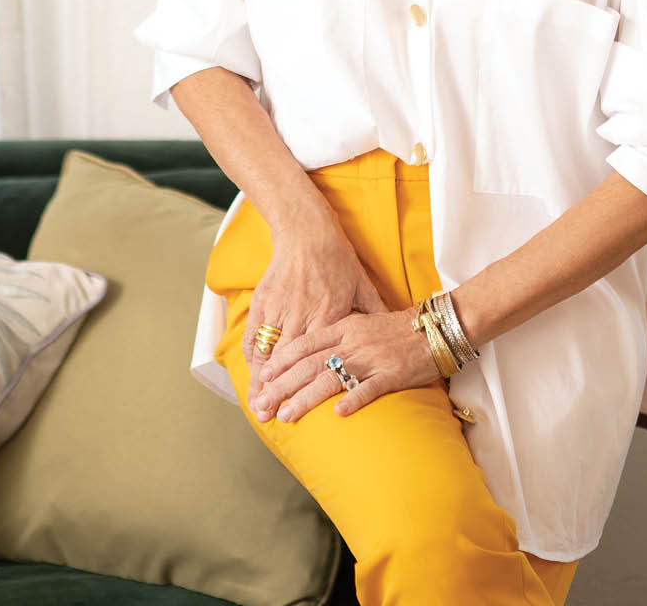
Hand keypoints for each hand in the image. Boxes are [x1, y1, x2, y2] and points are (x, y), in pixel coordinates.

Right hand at [244, 209, 389, 414]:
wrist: (307, 230)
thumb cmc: (337, 257)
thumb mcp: (361, 283)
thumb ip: (374, 309)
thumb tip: (393, 329)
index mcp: (331, 314)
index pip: (321, 357)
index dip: (312, 383)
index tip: (306, 404)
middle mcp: (304, 314)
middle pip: (291, 361)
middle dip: (279, 391)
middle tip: (271, 416)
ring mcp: (281, 308)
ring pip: (269, 352)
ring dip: (262, 381)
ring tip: (258, 405)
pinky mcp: (264, 301)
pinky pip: (255, 334)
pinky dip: (253, 356)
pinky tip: (253, 374)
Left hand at [250, 306, 441, 421]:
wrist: (436, 327)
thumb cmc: (399, 329)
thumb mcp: (363, 323)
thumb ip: (338, 337)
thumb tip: (310, 355)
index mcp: (345, 326)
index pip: (305, 343)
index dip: (282, 360)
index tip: (262, 377)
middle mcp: (354, 341)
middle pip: (310, 364)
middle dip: (282, 386)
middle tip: (261, 404)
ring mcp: (372, 358)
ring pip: (332, 378)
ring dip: (306, 398)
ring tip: (286, 415)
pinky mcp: (392, 374)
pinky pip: (370, 388)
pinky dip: (353, 400)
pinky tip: (337, 415)